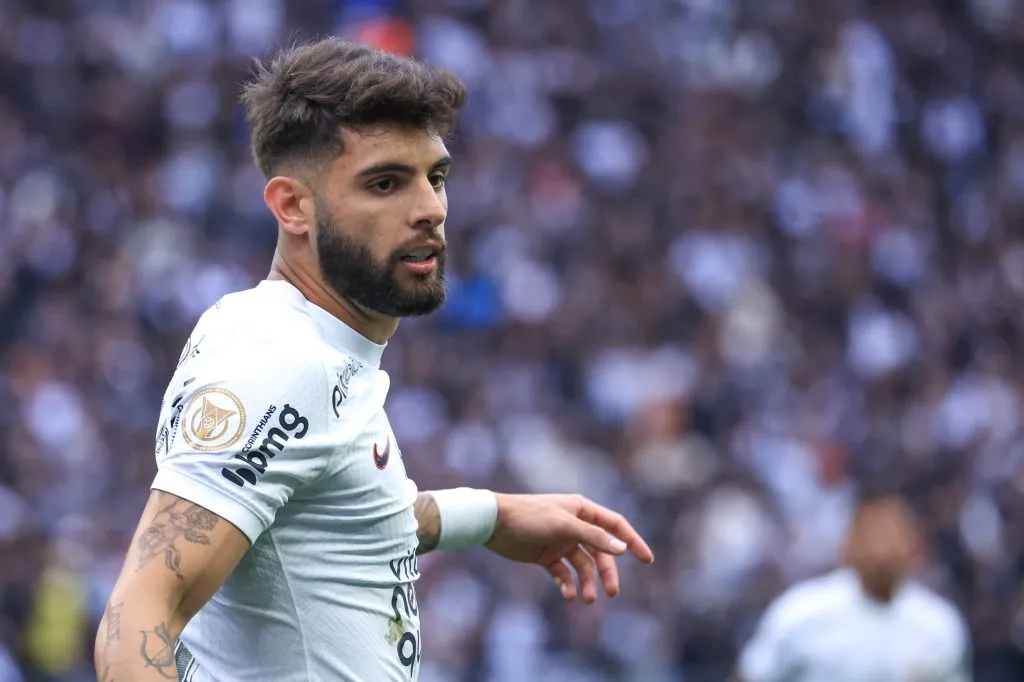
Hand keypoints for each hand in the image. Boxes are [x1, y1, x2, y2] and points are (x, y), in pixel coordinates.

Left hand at [484, 493, 653, 603]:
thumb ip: (592, 536)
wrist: (494, 523)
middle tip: (611, 592)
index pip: (614, 526)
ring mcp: (561, 541)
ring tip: (588, 599)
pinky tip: (568, 594)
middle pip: (600, 551)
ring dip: (587, 582)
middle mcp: (574, 525)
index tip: (646, 560)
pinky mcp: (546, 556)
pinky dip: (568, 584)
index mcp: (581, 510)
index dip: (632, 541)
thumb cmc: (529, 516)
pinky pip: (564, 573)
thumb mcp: (564, 525)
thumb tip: (622, 548)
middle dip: (607, 572)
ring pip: (583, 565)